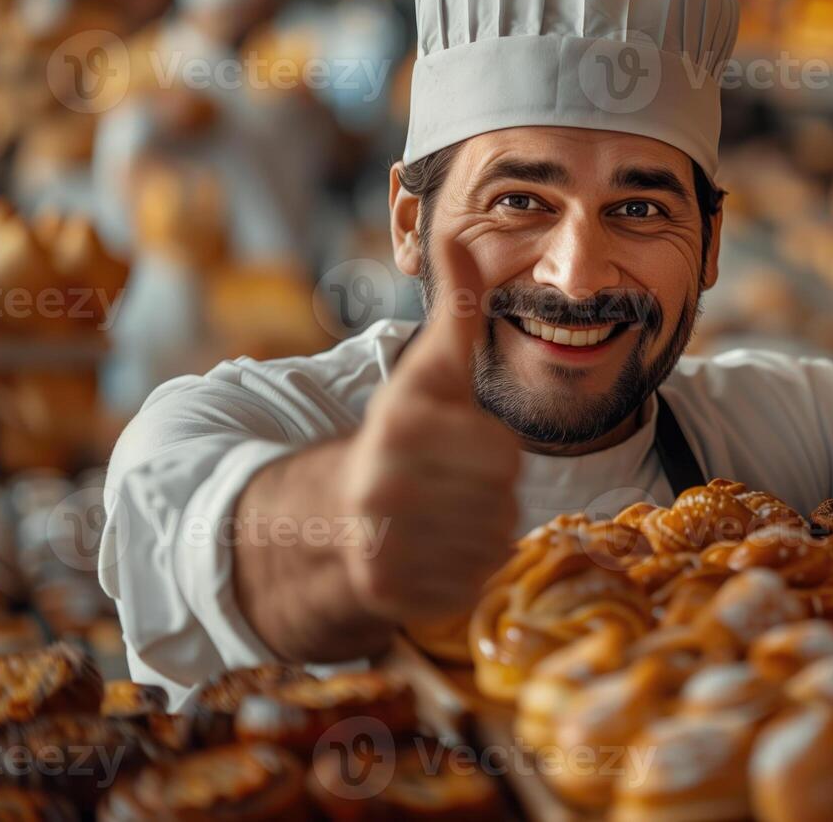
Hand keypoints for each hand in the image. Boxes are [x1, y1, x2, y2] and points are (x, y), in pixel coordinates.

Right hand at [337, 238, 520, 623]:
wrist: (329, 518)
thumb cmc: (401, 437)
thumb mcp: (430, 372)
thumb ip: (455, 310)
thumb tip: (458, 237)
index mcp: (400, 425)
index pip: (503, 454)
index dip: (490, 449)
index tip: (456, 444)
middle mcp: (385, 486)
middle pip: (503, 501)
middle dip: (488, 493)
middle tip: (449, 485)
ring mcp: (384, 545)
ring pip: (493, 543)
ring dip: (480, 532)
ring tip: (440, 515)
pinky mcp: (392, 594)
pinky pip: (474, 583)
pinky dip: (464, 572)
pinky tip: (431, 551)